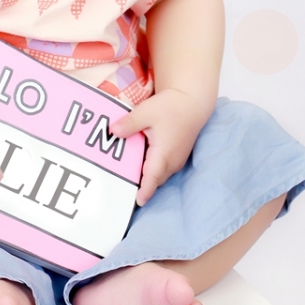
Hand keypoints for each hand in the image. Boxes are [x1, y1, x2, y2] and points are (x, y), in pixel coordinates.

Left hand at [110, 89, 209, 206]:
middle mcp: (172, 161)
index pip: (153, 178)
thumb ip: (129, 123)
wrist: (192, 102)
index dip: (145, 191)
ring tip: (127, 177)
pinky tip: (139, 163)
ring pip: (159, 176)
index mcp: (164, 153)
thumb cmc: (171, 107)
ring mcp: (176, 160)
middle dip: (141, 186)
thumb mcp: (146, 111)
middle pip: (154, 180)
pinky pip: (163, 169)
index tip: (138, 202)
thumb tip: (112, 132)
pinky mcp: (177, 156)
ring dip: (146, 178)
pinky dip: (152, 171)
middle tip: (121, 187)